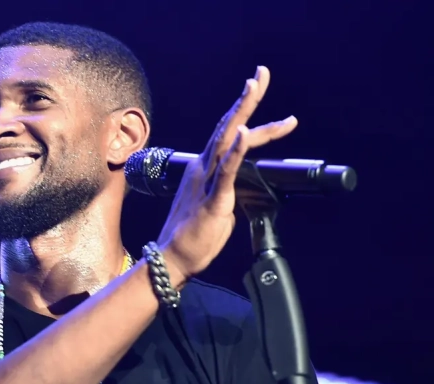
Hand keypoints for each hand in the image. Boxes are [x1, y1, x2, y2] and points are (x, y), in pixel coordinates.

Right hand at [157, 66, 297, 285]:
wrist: (172, 259)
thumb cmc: (193, 239)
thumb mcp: (217, 210)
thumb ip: (227, 193)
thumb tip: (238, 191)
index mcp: (205, 171)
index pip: (229, 137)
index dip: (247, 114)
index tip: (258, 90)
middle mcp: (203, 168)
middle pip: (228, 127)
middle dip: (247, 99)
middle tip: (261, 73)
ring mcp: (206, 181)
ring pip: (226, 139)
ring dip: (242, 111)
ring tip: (254, 86)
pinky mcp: (212, 199)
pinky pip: (226, 171)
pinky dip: (237, 150)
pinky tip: (243, 133)